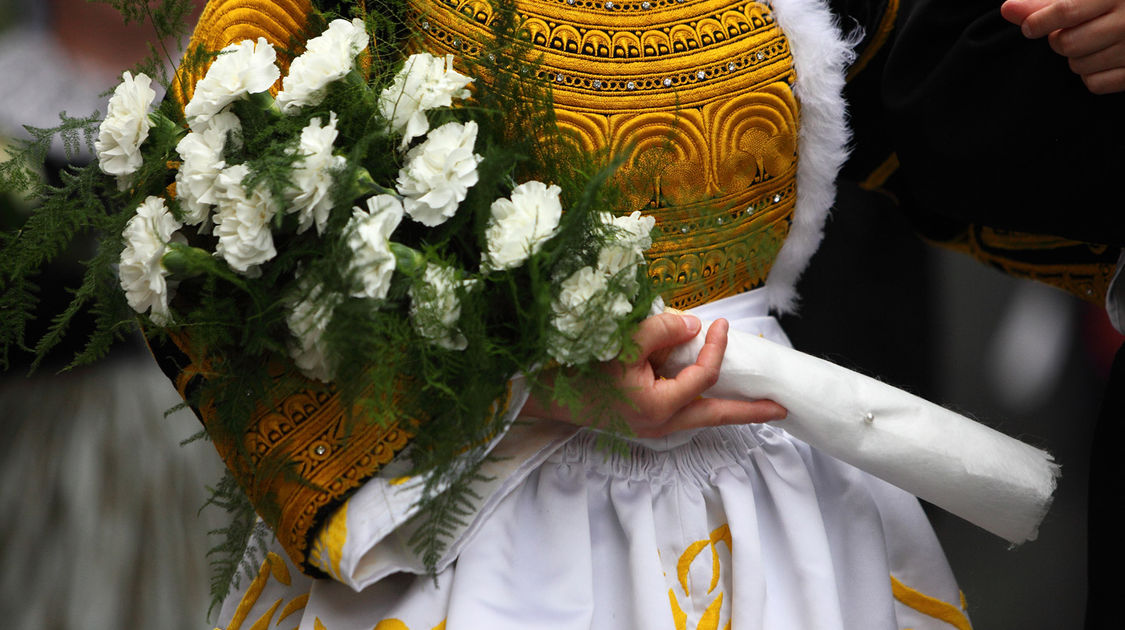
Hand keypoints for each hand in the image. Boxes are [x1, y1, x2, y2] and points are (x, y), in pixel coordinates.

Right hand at [521, 313, 787, 437]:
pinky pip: (684, 413)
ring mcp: (653, 428)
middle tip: (781, 408)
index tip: (719, 324)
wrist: (550, 395)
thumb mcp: (622, 342)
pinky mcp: (646, 423)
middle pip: (715, 417)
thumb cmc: (582, 369)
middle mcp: (661, 424)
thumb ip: (662, 331)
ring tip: (755, 404)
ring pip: (701, 418)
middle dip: (749, 411)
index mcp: (658, 406)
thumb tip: (695, 328)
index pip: (702, 376)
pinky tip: (712, 393)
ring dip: (728, 409)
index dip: (715, 349)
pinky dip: (702, 403)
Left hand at [1002, 0, 1124, 92]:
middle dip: (1059, 40)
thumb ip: (1046, 1)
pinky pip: (1095, 84)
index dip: (1039, 22)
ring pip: (1078, 66)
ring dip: (1075, 58)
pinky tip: (1102, 58)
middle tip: (1070, 31)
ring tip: (1091, 42)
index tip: (1030, 27)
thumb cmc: (1113, 2)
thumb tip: (1007, 9)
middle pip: (1068, 44)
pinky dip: (1090, 75)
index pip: (1066, 11)